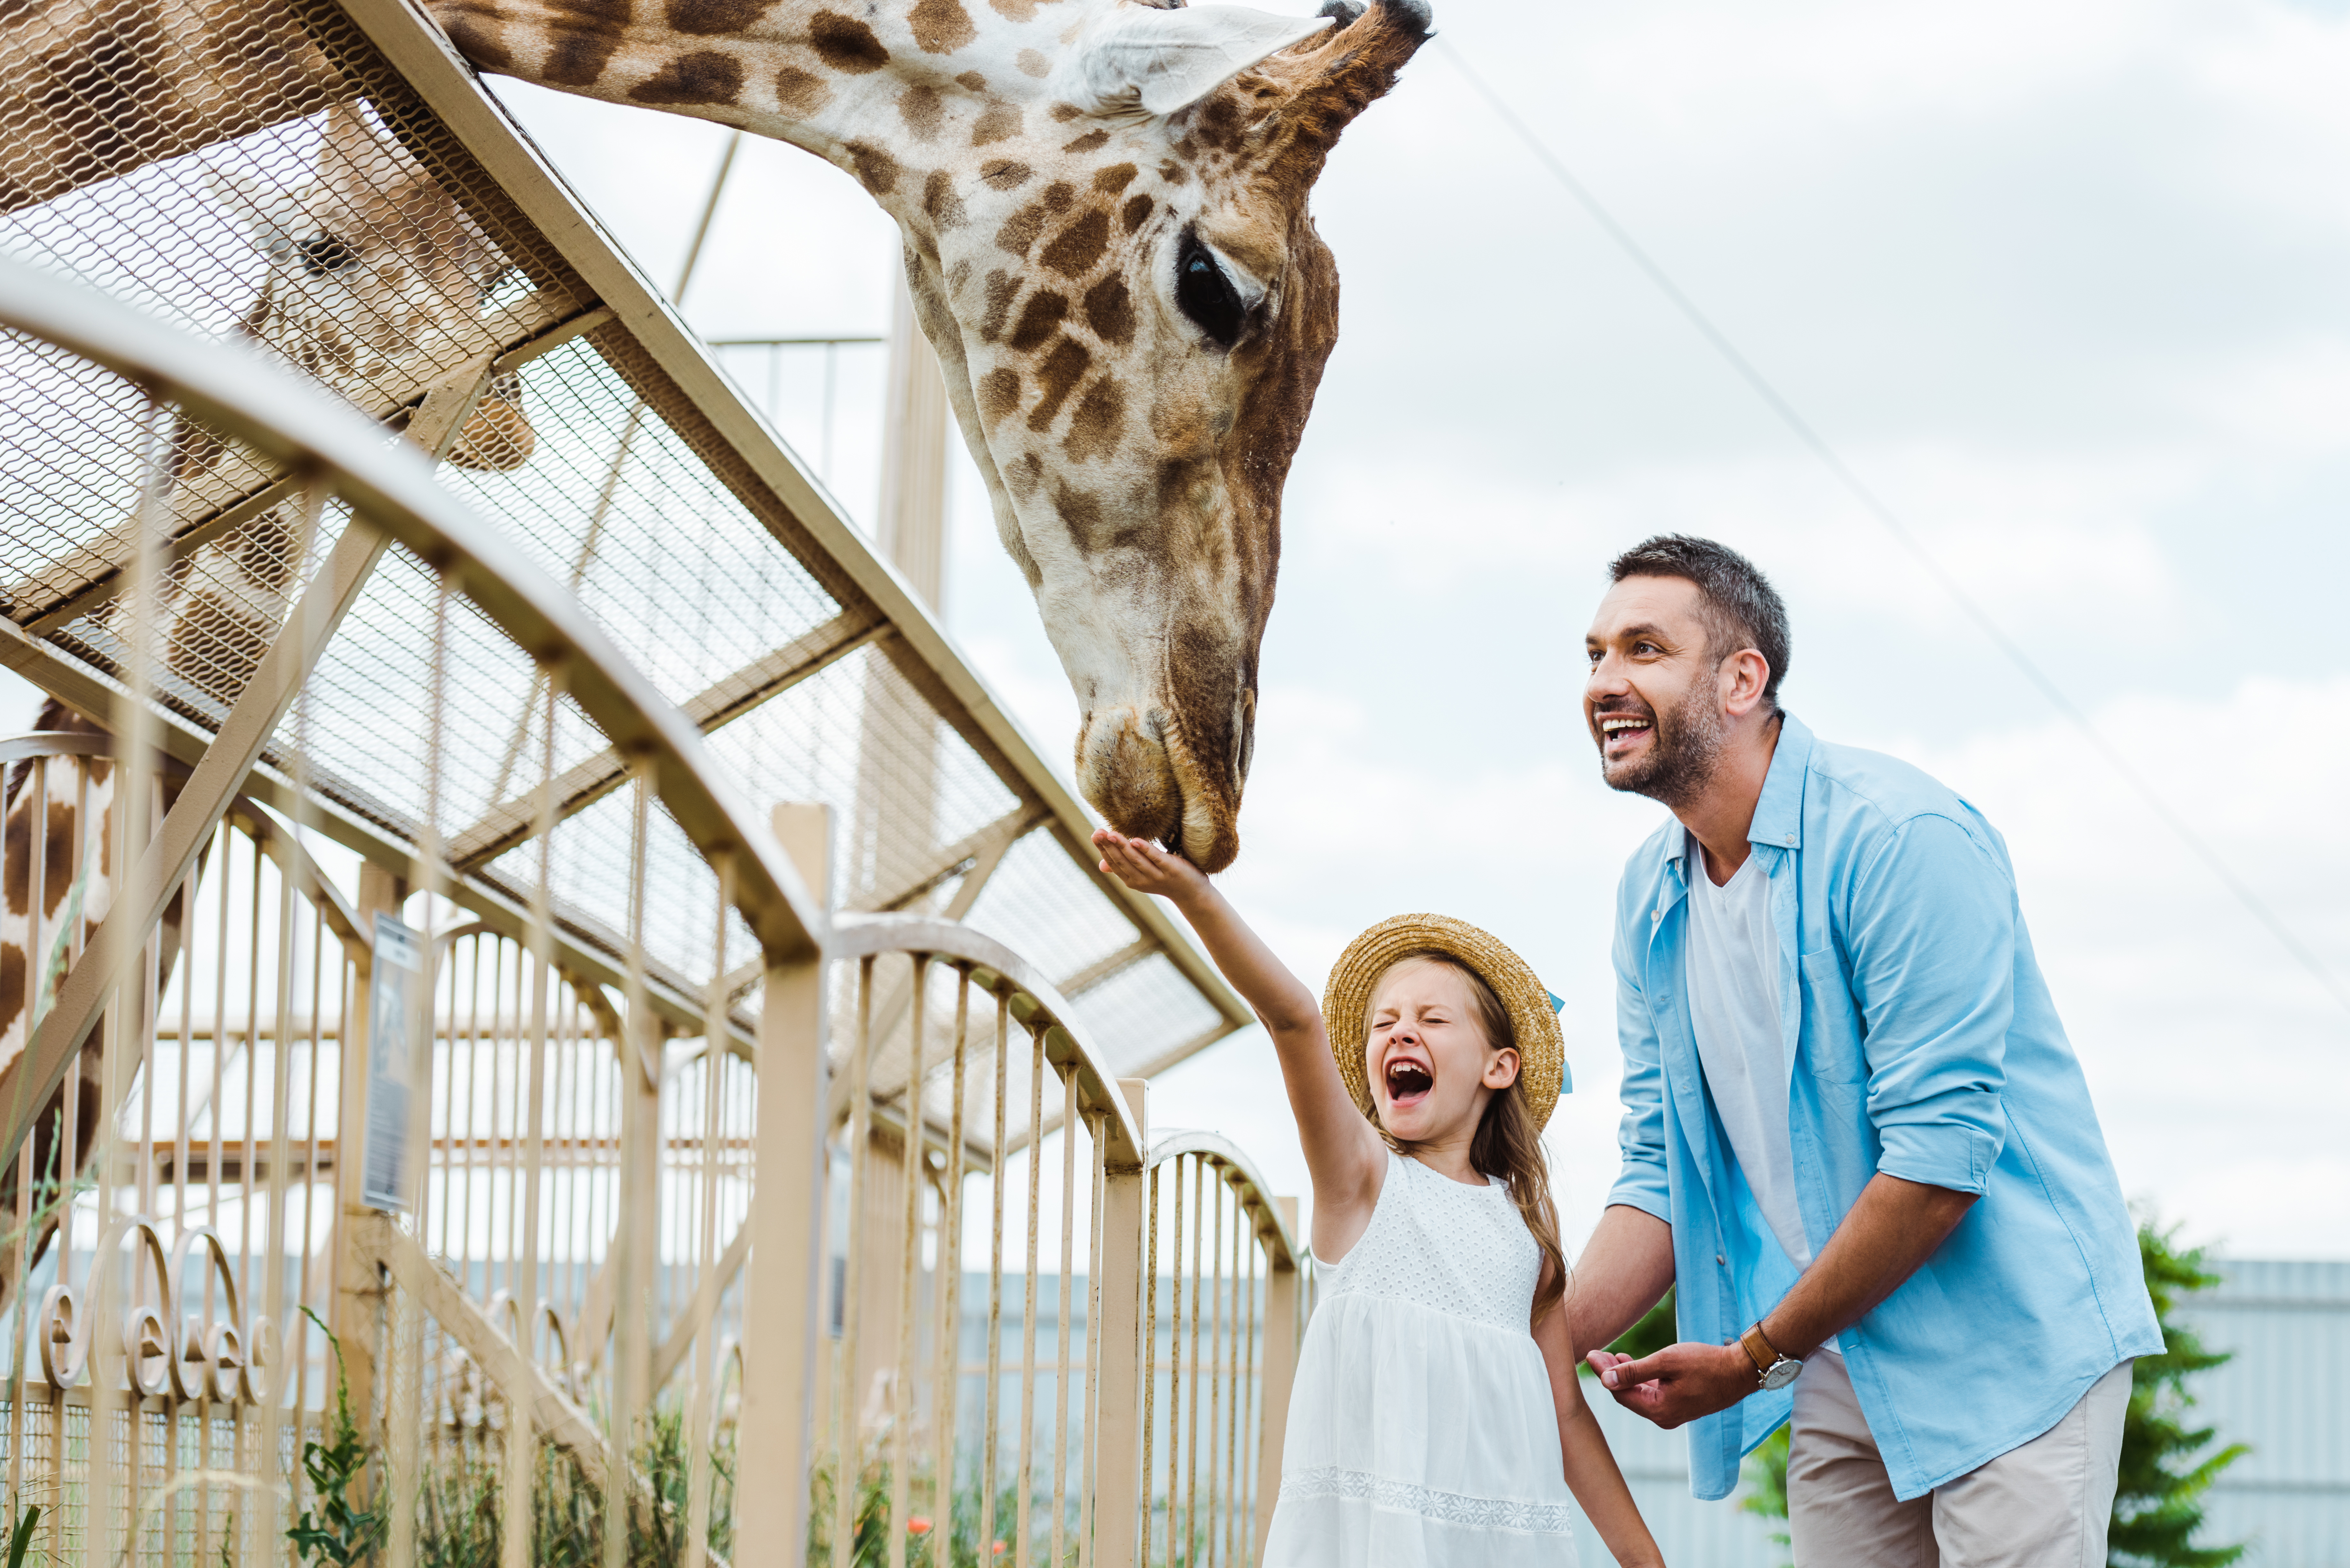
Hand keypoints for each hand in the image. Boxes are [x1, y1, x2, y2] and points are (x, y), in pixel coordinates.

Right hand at [1093, 829, 1209, 904]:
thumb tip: (1101, 865)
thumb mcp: (1141, 875)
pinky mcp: (1171, 869)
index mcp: (1132, 880)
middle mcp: (1141, 880)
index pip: (1113, 863)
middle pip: (1121, 861)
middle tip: (1097, 832)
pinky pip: (1156, 858)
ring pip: (1136, 860)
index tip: (1095, 835)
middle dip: (1108, 846)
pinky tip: (1136, 840)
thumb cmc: (1165, 879)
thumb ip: (1123, 868)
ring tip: (1111, 834)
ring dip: (1122, 846)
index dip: (1103, 850)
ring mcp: (1156, 875)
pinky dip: (1146, 850)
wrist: (1192, 893)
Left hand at [1585, 1341, 1755, 1429]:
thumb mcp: (1667, 1361)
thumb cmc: (1706, 1363)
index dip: (1603, 1373)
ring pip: (1639, 1394)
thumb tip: (1605, 1379)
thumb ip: (1635, 1371)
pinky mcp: (1680, 1405)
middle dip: (1611, 1374)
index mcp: (1659, 1411)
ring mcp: (1672, 1413)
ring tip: (1610, 1355)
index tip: (1591, 1353)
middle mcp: (1664, 1417)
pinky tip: (1631, 1362)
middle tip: (1597, 1353)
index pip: (1620, 1393)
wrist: (1740, 1370)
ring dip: (1625, 1375)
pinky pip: (1652, 1393)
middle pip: (1627, 1396)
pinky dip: (1640, 1379)